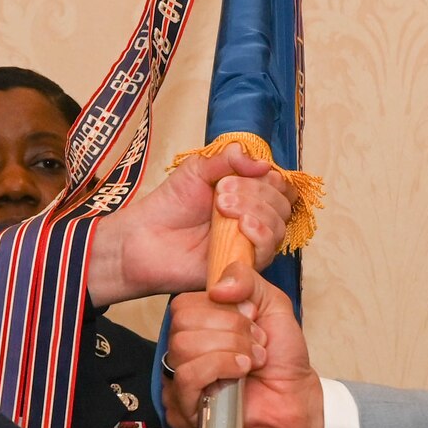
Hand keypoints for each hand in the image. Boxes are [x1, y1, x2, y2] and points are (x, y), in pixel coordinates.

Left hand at [85, 144, 292, 304]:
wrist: (144, 239)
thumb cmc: (169, 205)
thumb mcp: (197, 169)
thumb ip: (229, 159)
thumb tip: (263, 163)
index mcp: (248, 195)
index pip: (279, 185)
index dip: (269, 177)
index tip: (242, 173)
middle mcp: (254, 220)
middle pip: (282, 204)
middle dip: (256, 193)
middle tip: (221, 193)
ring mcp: (249, 244)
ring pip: (278, 227)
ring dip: (256, 211)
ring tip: (221, 207)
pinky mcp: (243, 267)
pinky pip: (268, 252)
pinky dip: (260, 234)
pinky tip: (241, 226)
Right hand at [165, 262, 324, 427]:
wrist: (296, 397)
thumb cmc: (282, 357)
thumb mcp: (272, 303)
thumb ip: (246, 279)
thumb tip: (216, 287)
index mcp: (196, 327)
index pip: (183, 304)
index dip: (223, 309)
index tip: (252, 320)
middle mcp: (182, 352)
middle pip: (182, 322)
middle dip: (230, 329)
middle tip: (255, 343)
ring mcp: (179, 382)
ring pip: (183, 347)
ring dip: (229, 349)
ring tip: (252, 361)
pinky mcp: (183, 409)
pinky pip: (187, 376)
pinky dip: (220, 367)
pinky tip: (241, 373)